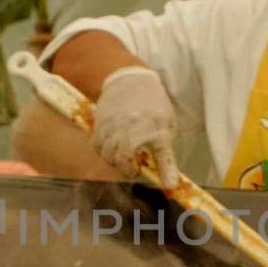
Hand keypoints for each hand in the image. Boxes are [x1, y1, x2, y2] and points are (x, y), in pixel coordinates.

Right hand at [92, 66, 180, 188]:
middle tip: (134, 169)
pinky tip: (112, 148)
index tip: (170, 185)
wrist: (130, 80)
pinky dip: (104, 152)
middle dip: (128, 170)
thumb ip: (162, 148)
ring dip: (115, 162)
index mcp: (158, 126)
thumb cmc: (153, 105)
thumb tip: (162, 175)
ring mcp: (115, 123)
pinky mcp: (100, 123)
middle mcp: (135, 125)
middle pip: (124, 157)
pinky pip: (97, 146)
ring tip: (124, 157)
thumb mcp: (166, 124)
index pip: (163, 153)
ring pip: (108, 154)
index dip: (167, 172)